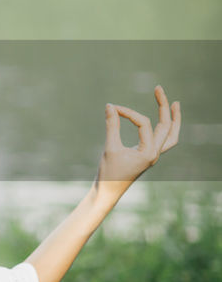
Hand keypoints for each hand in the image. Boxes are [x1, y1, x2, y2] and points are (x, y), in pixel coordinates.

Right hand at [94, 85, 180, 201]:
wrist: (108, 193)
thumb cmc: (108, 172)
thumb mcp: (110, 148)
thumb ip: (112, 126)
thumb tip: (110, 106)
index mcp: (149, 152)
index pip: (144, 124)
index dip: (129, 113)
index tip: (113, 109)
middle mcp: (155, 153)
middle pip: (167, 126)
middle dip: (164, 107)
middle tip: (158, 88)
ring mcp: (153, 155)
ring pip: (171, 136)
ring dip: (174, 120)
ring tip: (175, 104)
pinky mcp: (147, 156)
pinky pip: (164, 141)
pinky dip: (165, 129)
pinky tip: (161, 121)